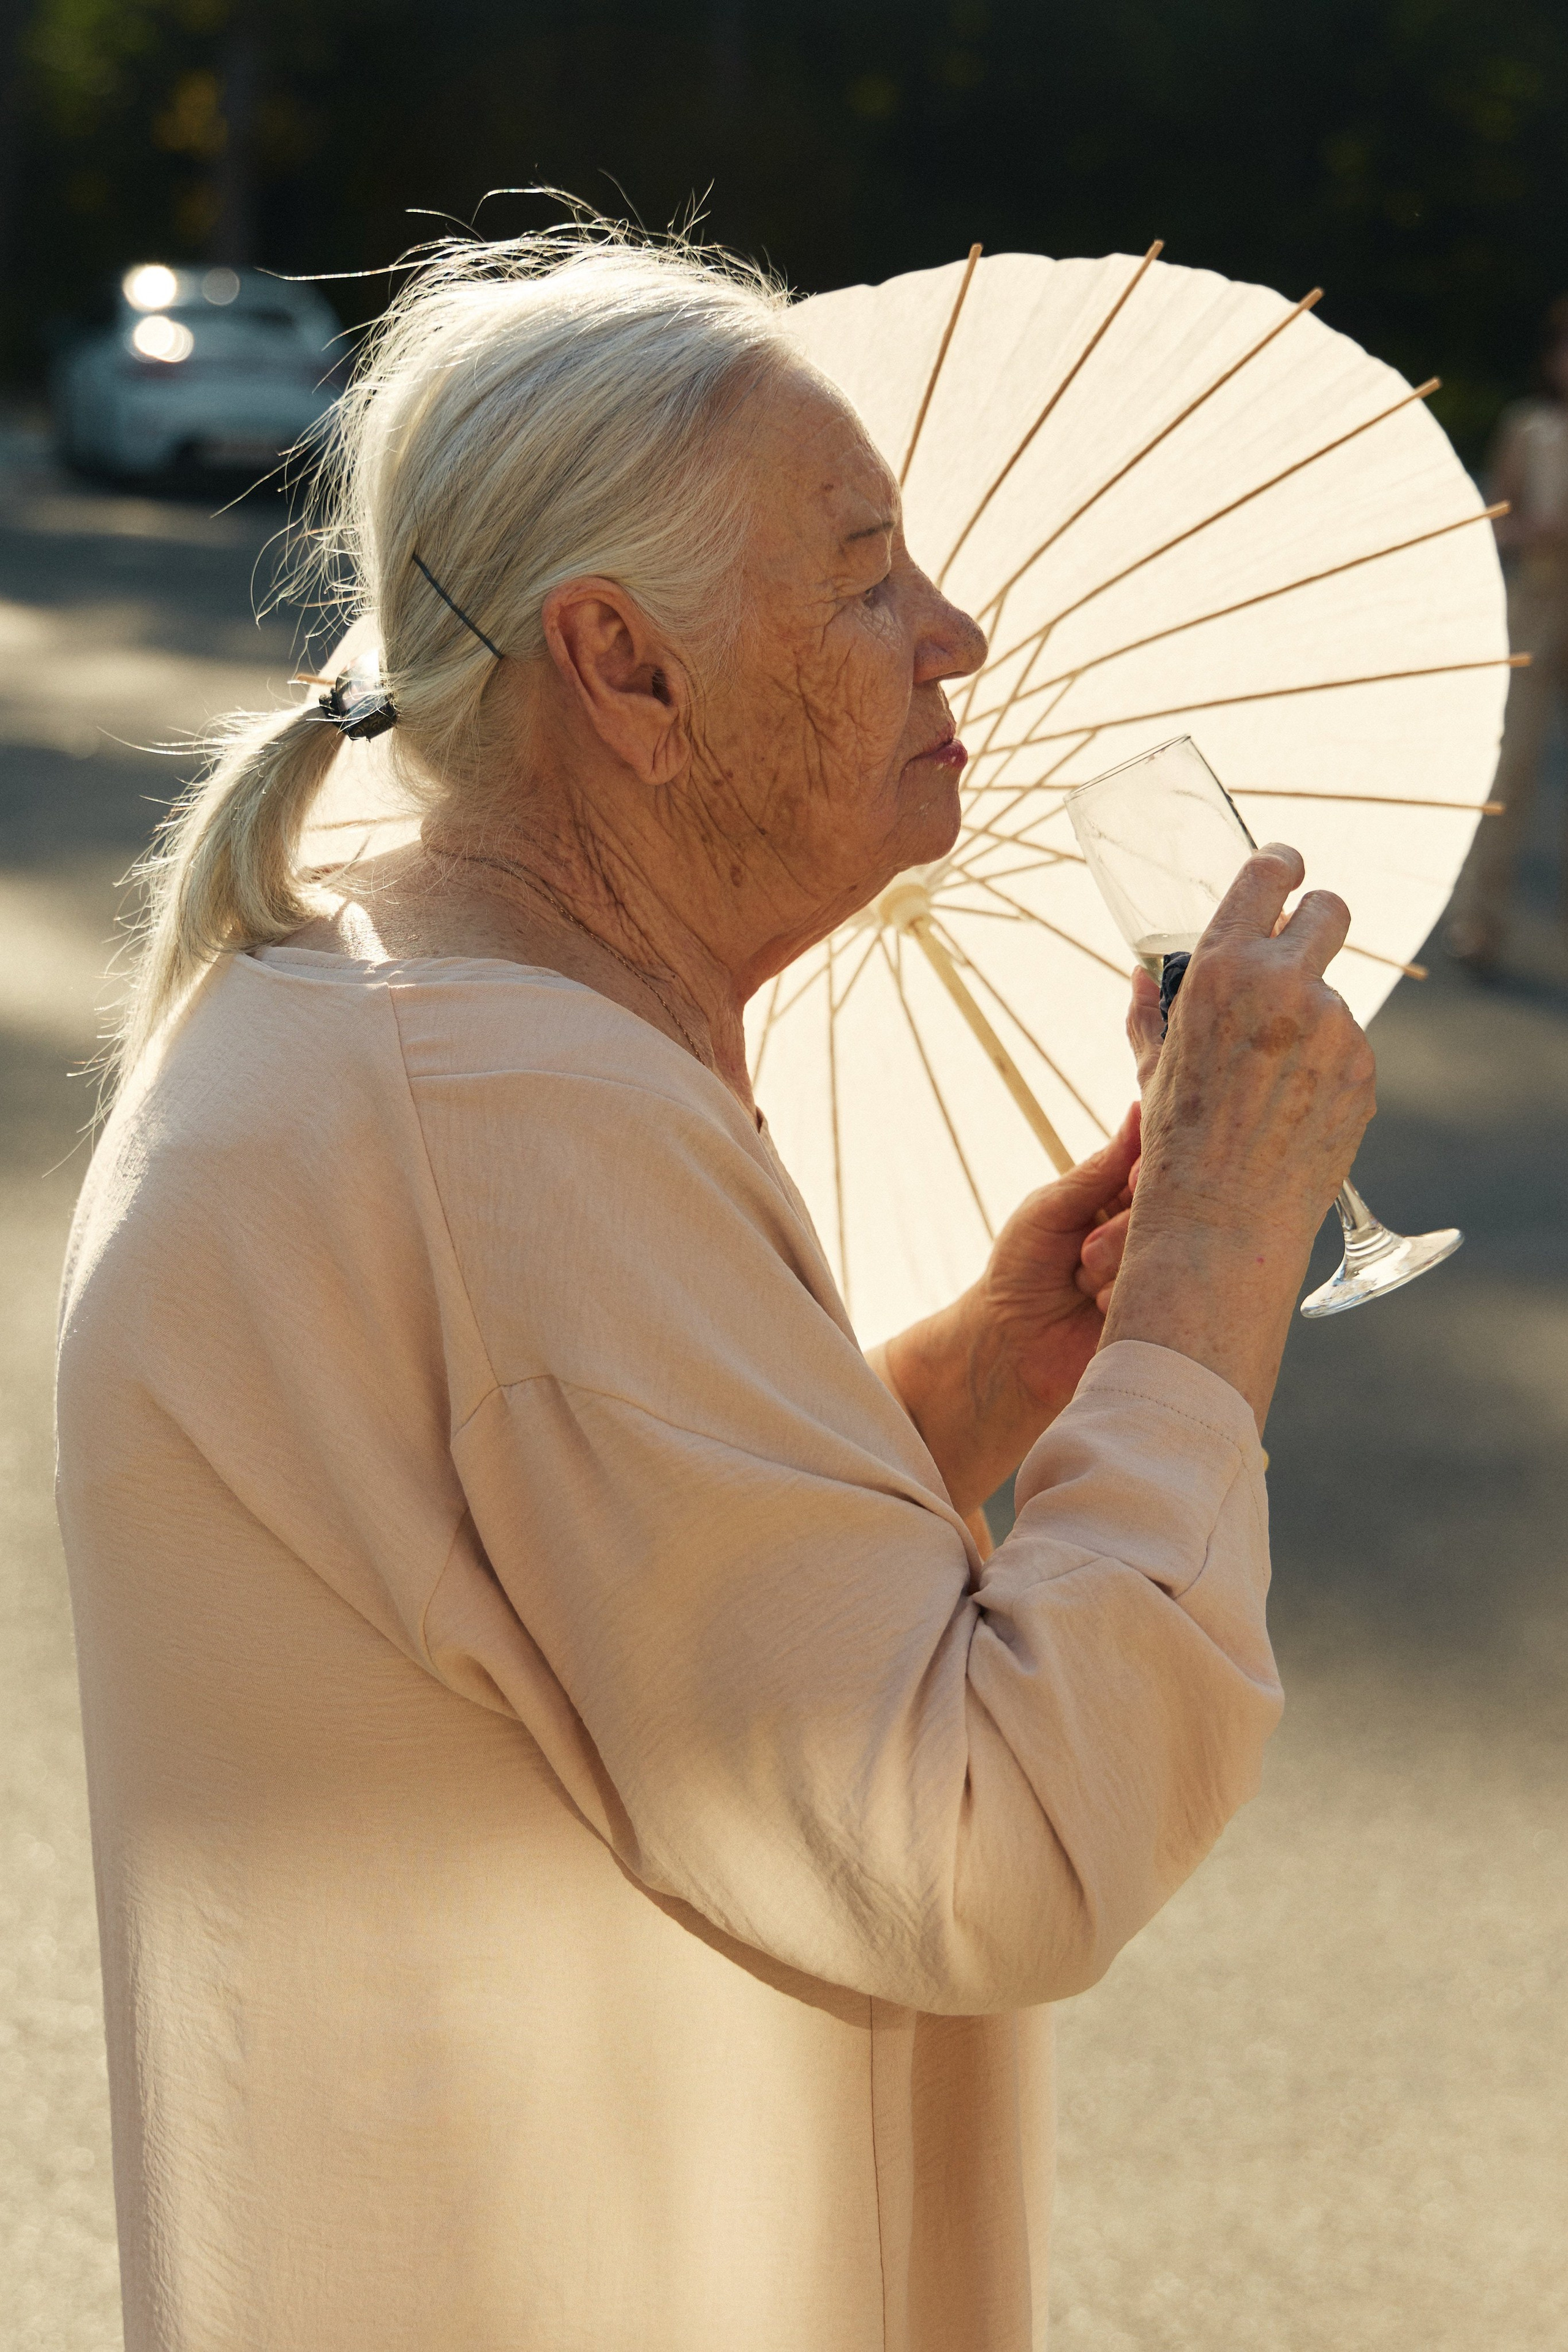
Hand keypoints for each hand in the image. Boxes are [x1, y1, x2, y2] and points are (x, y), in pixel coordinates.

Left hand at [880, 1106, 1142, 1515]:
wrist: (1008, 1345)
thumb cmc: (1021, 1268)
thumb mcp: (1049, 1210)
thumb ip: (1097, 1171)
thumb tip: (1137, 1110)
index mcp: (1125, 1197)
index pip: (1159, 1165)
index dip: (1148, 1172)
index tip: (1129, 1183)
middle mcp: (1150, 1230)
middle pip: (1170, 1209)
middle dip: (1120, 1232)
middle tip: (1083, 1253)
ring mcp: (1160, 1272)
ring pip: (1168, 1252)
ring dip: (1116, 1269)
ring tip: (1082, 1287)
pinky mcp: (1164, 1314)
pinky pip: (1168, 1297)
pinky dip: (1125, 1300)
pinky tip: (1099, 1311)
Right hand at [1102, 842, 1376, 1429]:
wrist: (1223, 1219)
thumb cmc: (1176, 1142)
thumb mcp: (1154, 1066)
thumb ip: (1152, 1011)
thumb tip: (1144, 973)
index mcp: (1224, 968)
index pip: (1269, 876)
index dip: (1281, 865)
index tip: (1286, 868)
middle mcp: (1287, 984)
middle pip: (1331, 910)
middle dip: (1316, 921)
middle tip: (1298, 952)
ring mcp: (1334, 1027)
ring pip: (1333, 996)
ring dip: (1309, 1020)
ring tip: (1270, 1081)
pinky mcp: (1363, 1069)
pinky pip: (1347, 1049)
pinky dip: (1325, 1067)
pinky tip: (1291, 1109)